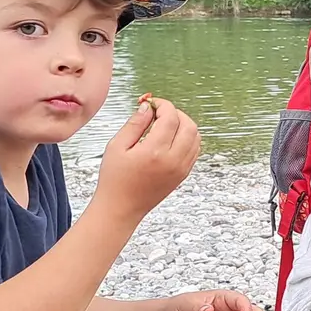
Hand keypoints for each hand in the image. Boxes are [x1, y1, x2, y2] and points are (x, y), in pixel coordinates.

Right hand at [96, 97, 199, 221]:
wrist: (121, 207)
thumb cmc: (115, 179)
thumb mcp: (116, 146)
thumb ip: (134, 124)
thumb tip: (147, 107)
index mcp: (155, 152)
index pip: (170, 118)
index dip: (163, 105)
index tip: (152, 103)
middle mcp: (173, 160)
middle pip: (189, 125)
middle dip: (176, 113)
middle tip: (160, 113)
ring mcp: (181, 168)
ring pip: (196, 137)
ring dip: (184, 125)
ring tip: (165, 125)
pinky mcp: (183, 174)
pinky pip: (195, 150)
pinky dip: (188, 138)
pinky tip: (171, 138)